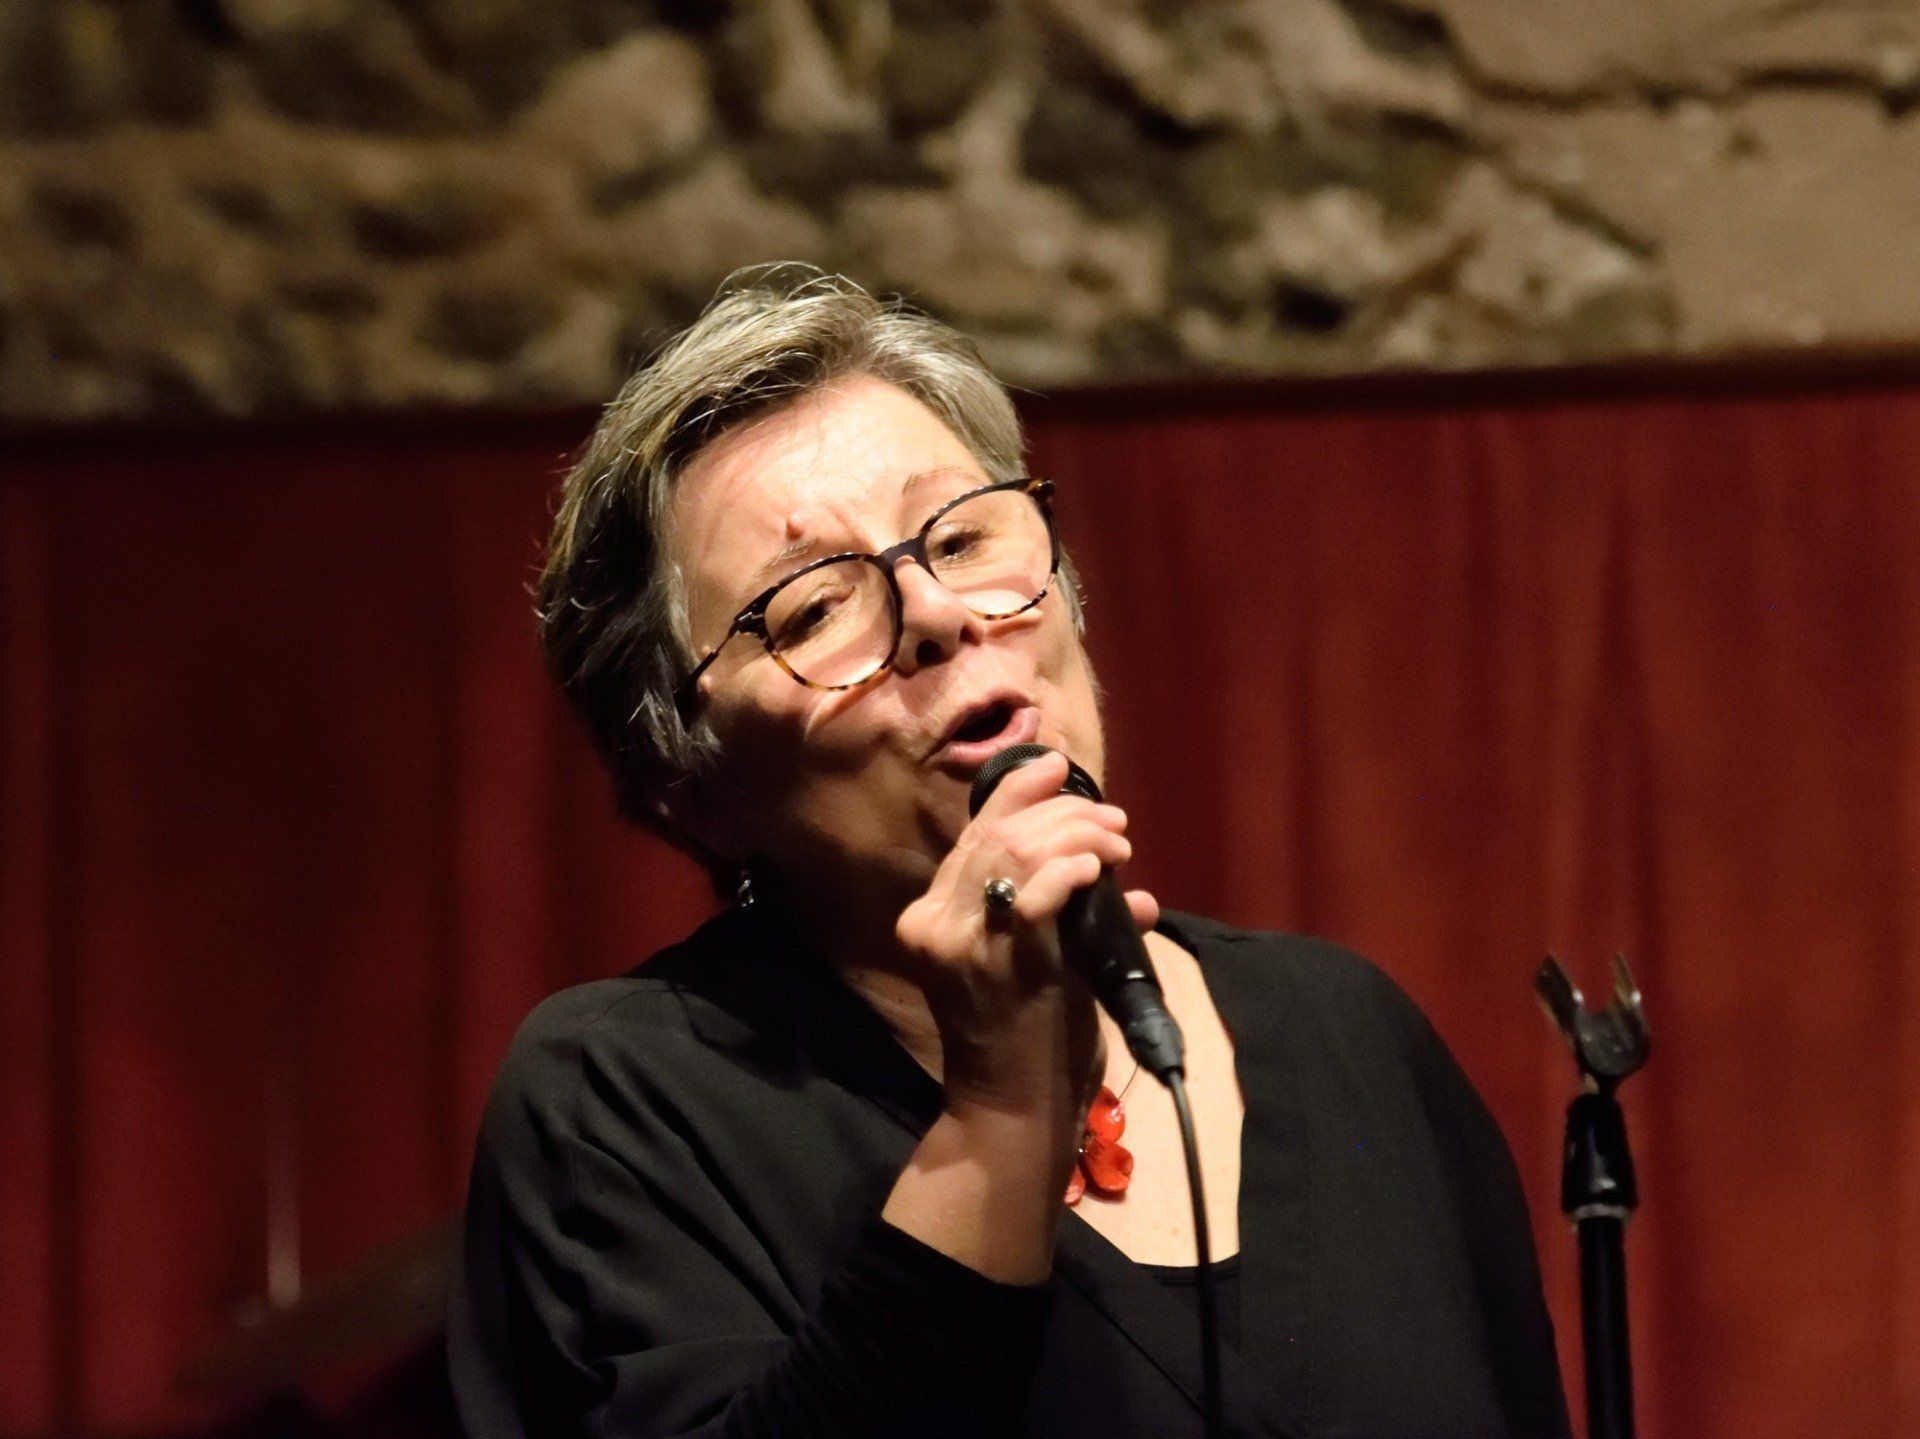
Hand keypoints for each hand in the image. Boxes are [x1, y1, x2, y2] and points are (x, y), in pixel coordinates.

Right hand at [894, 751, 1159, 1119]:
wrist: (1012, 1110)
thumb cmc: (1027, 1039)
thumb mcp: (1031, 962)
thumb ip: (1062, 916)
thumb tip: (1131, 888)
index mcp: (930, 915)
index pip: (975, 833)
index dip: (1019, 792)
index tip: (1059, 767)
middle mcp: (934, 922)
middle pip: (998, 835)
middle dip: (1062, 813)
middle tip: (1113, 822)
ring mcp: (962, 943)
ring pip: (1016, 853)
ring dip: (1076, 836)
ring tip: (1116, 843)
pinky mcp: (1000, 963)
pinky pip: (1034, 896)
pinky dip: (1068, 871)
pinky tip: (1096, 869)